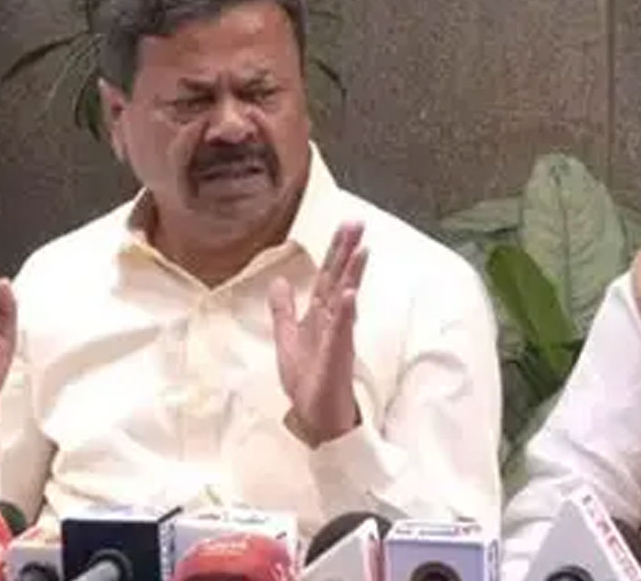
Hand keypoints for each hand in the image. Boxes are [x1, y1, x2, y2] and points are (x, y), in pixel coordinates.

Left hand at [269, 221, 367, 446]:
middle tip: (357, 223)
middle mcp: (332, 322)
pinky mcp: (336, 357)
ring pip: (346, 301)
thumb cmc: (307, 381)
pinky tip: (349, 295)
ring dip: (352, 275)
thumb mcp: (288, 339)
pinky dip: (345, 313)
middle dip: (347, 252)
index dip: (336, 251)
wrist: (315, 416)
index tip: (346, 226)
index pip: (329, 276)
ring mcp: (337, 338)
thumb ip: (284, 310)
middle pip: (340, 280)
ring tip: (361, 250)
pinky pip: (342, 332)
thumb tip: (279, 281)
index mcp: (320, 316)